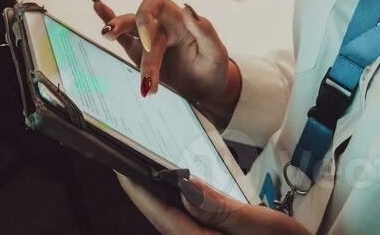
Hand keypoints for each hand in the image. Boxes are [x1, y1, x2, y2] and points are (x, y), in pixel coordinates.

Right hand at [92, 0, 234, 109]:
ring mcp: (148, 40)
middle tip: (139, 57)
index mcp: (178, 19)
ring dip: (117, 32)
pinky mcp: (140, 55)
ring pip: (127, 28)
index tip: (148, 42)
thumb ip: (205, 31)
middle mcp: (160, 25)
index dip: (146, 17)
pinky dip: (107, 19)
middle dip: (136, 36)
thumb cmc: (213, 68)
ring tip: (107, 36)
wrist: (207, 92)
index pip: (155, 3)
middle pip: (138, 20)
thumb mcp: (216, 52)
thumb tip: (187, 8)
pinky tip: (97, 5)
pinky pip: (122, 37)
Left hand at [116, 173, 308, 234]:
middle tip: (133, 151)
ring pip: (178, 216)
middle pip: (164, 213)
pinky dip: (188, 200)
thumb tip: (184, 187)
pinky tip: (189, 184)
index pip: (158, 212)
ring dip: (166, 192)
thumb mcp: (261, 227)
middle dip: (148, 185)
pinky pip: (194, 220)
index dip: (136, 186)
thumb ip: (222, 209)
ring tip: (156, 161)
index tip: (118, 159)